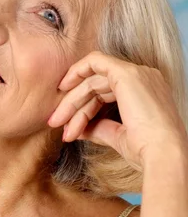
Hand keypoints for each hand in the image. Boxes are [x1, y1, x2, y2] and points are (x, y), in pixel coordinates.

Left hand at [47, 51, 187, 169]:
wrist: (162, 155)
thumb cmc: (146, 150)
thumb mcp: (118, 136)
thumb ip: (99, 127)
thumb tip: (78, 129)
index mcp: (146, 91)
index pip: (106, 93)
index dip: (84, 107)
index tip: (67, 124)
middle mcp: (144, 78)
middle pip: (96, 86)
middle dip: (72, 105)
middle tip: (55, 123)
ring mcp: (136, 73)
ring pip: (92, 80)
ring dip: (71, 101)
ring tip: (57, 122)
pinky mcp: (126, 73)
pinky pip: (94, 61)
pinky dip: (77, 71)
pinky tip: (63, 88)